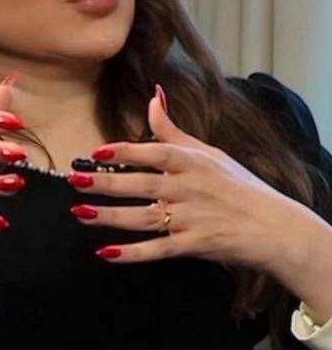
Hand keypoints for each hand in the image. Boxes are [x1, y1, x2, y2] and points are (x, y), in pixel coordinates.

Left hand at [69, 86, 303, 270]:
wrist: (274, 227)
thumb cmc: (238, 185)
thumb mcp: (208, 152)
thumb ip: (172, 130)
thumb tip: (153, 96)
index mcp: (192, 162)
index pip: (154, 152)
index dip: (124, 151)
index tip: (96, 152)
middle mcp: (189, 188)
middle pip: (141, 185)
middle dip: (106, 183)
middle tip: (76, 181)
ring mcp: (191, 218)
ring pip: (143, 217)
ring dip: (109, 216)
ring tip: (80, 213)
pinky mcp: (194, 245)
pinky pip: (158, 249)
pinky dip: (132, 254)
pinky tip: (105, 253)